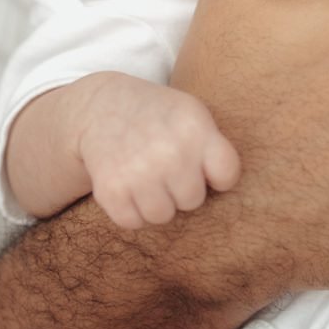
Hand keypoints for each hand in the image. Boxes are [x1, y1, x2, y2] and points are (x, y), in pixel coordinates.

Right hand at [75, 73, 241, 229]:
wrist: (102, 106)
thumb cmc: (159, 116)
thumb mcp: (191, 114)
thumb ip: (214, 148)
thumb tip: (227, 194)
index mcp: (194, 127)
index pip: (226, 176)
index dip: (216, 177)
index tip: (203, 166)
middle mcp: (169, 151)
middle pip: (193, 200)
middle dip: (181, 188)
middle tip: (166, 166)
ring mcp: (138, 172)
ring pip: (163, 216)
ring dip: (156, 202)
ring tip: (147, 176)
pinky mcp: (111, 190)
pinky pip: (133, 222)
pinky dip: (130, 210)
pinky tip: (127, 184)